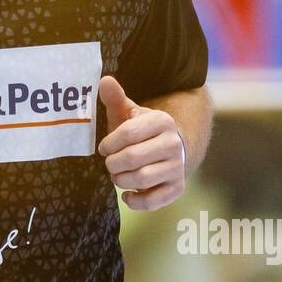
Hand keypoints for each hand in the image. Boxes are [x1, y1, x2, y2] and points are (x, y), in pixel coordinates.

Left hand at [96, 75, 185, 210]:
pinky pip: (153, 201)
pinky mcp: (177, 187)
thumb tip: (105, 80)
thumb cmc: (140, 131)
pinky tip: (127, 194)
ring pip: (142, 179)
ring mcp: (178, 167)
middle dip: (113, 164)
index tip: (103, 148)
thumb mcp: (128, 113)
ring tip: (117, 175)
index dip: (109, 144)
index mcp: (162, 121)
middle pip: (132, 158)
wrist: (168, 150)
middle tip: (109, 163)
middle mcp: (174, 143)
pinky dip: (135, 201)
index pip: (128, 133)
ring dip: (121, 180)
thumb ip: (115, 99)